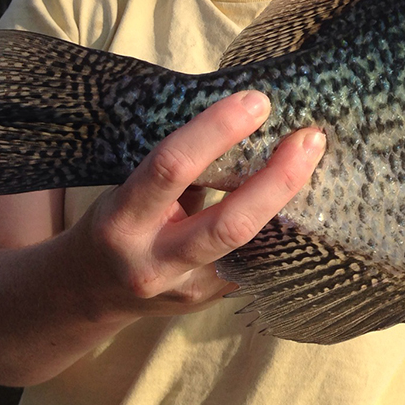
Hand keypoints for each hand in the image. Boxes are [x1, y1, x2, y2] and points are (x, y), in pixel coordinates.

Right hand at [73, 90, 325, 319]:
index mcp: (123, 220)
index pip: (173, 168)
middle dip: (279, 178)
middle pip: (231, 224)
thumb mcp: (129, 189)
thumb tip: (244, 117)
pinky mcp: (211, 302)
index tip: (258, 102)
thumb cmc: (116, 221)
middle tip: (311, 138)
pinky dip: (281, 226)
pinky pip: (257, 260)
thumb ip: (180, 167)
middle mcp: (154, 263)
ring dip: (290, 201)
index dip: (217, 131)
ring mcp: (187, 290)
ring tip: (315, 162)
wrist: (89, 291)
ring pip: (255, 246)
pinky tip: (301, 198)